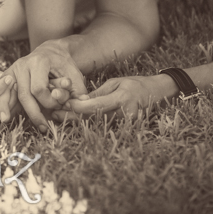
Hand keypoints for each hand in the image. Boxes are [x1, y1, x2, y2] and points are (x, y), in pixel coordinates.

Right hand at [0, 39, 86, 131]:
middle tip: (44, 126)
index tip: (59, 105)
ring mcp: (13, 69)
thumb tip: (82, 103)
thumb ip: (78, 90)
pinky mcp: (7, 75)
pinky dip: (1, 103)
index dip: (49, 102)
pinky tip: (2, 115)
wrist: (50, 51)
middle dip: (35, 112)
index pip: (39, 89)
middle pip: (24, 95)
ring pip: (8, 94)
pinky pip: (1, 92)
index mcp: (39, 62)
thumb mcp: (74, 74)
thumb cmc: (63, 65)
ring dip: (8, 109)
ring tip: (7, 121)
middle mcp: (23, 64)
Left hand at [53, 74, 177, 121]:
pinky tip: (73, 122)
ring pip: (97, 125)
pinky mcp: (125, 129)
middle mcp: (125, 114)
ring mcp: (126, 124)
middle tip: (54, 114)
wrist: (158, 93)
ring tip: (59, 118)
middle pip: (93, 119)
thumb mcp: (115, 84)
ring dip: (77, 122)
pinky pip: (103, 127)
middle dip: (73, 116)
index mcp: (122, 99)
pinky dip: (88, 124)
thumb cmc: (135, 85)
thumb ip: (98, 94)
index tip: (64, 104)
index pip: (96, 106)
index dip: (78, 106)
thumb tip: (78, 101)